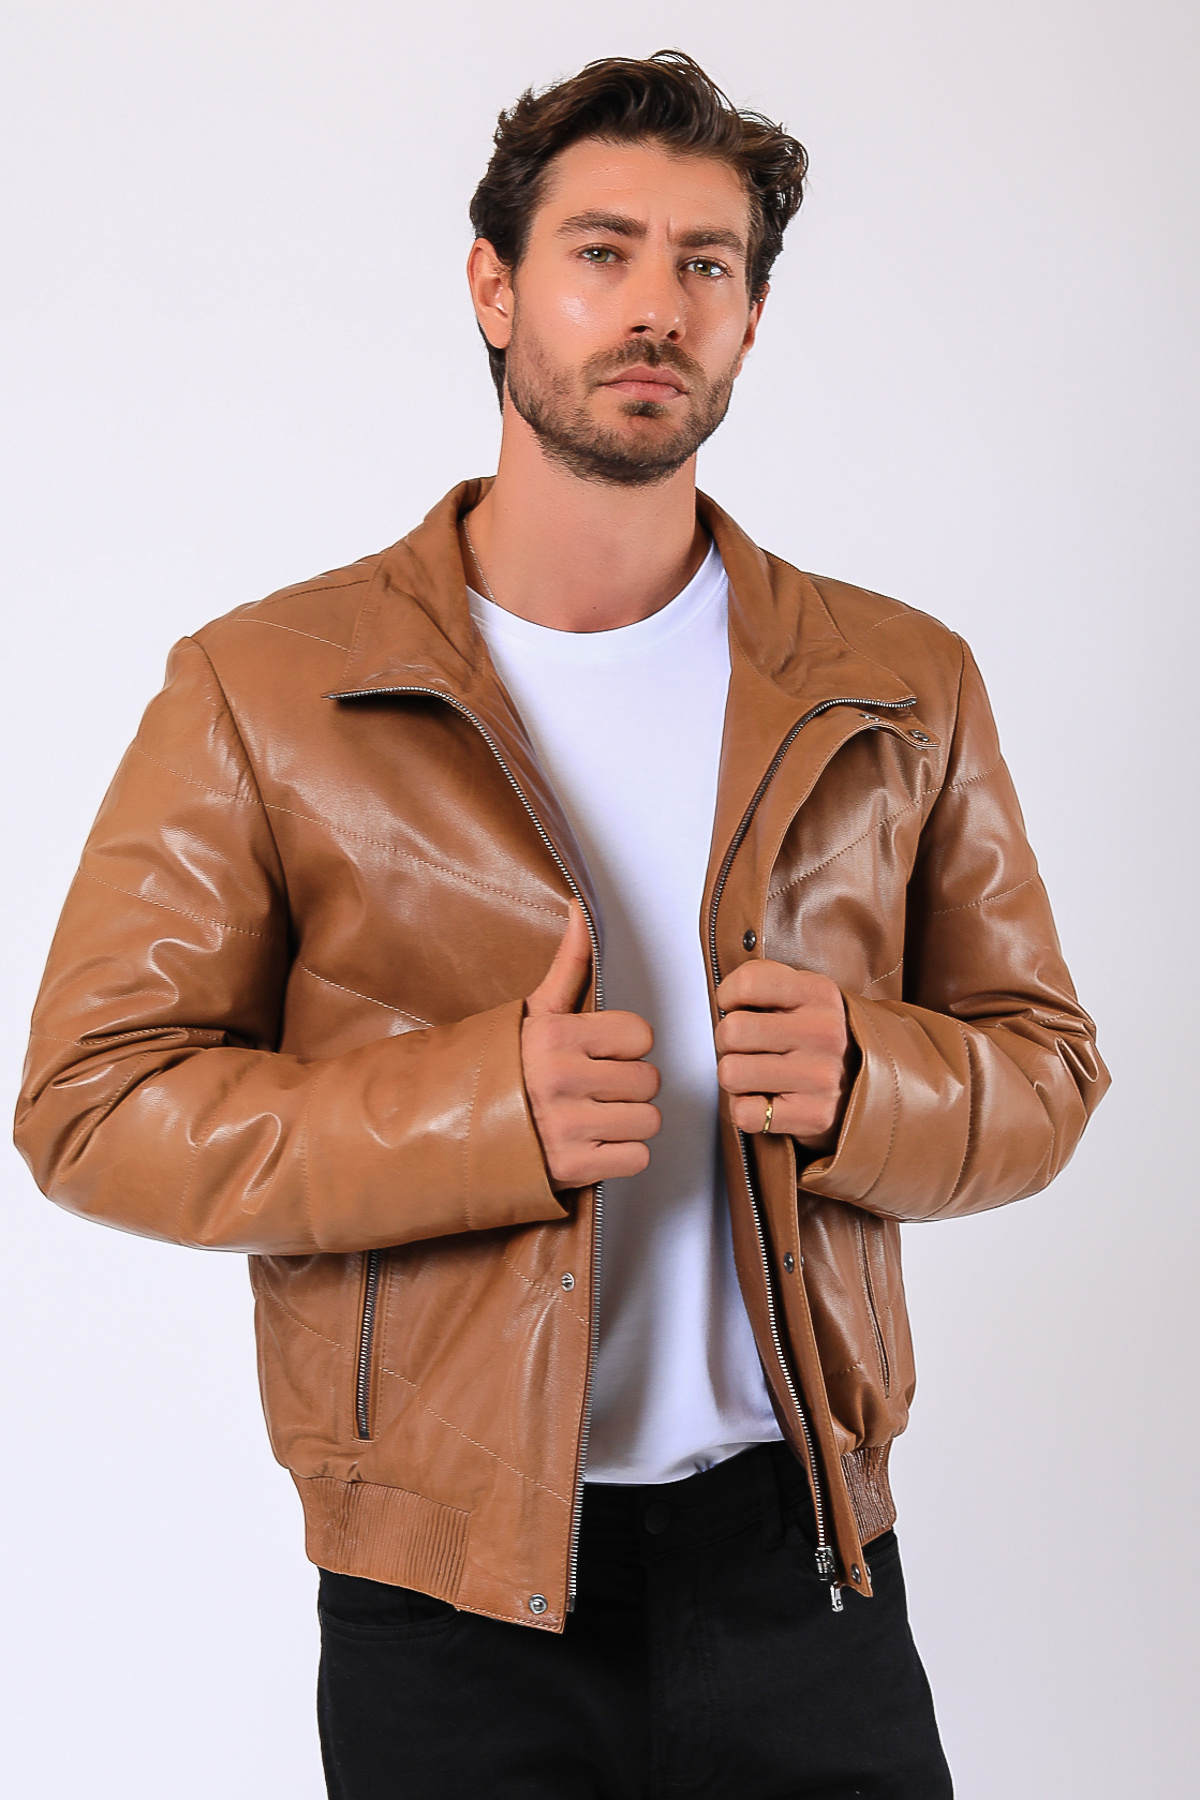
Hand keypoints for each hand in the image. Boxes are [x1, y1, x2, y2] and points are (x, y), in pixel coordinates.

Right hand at [522, 903, 661, 1189]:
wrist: (452, 1129)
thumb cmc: (504, 1068)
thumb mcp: (534, 1013)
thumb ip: (570, 963)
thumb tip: (581, 908)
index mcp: (557, 1036)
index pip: (641, 1035)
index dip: (626, 1046)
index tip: (600, 1053)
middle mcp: (563, 1080)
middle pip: (649, 1080)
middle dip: (628, 1085)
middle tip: (597, 1088)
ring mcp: (567, 1127)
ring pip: (648, 1120)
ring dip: (628, 1122)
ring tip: (595, 1116)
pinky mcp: (572, 1169)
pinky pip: (636, 1157)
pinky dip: (622, 1155)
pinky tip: (594, 1143)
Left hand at [714, 960, 856, 1151]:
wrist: (861, 1083)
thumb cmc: (812, 1035)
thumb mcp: (800, 993)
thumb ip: (762, 983)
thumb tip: (723, 998)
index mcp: (819, 993)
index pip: (747, 983)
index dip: (729, 997)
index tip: (739, 1007)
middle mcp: (824, 1033)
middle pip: (731, 1031)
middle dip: (727, 1042)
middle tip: (747, 1047)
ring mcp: (822, 1077)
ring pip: (731, 1073)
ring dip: (735, 1078)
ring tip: (756, 1074)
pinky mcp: (815, 1116)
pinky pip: (745, 1113)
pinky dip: (746, 1110)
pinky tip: (765, 1100)